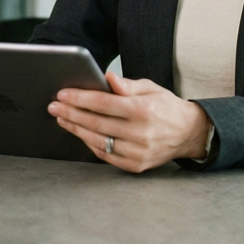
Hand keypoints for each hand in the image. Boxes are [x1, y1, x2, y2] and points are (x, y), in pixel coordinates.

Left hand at [48, 73, 212, 172]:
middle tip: (54, 107)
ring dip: (76, 130)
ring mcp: (137, 152)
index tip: (62, 94)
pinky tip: (81, 133)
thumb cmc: (166, 107)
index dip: (80, 99)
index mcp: (143, 110)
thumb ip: (126, 85)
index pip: (104, 103)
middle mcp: (140, 133)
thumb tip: (107, 78)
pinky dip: (90, 144)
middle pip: (96, 123)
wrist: (188, 133)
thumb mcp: (150, 88)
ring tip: (63, 119)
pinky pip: (106, 155)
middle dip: (71, 114)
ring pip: (98, 141)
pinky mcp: (136, 165)